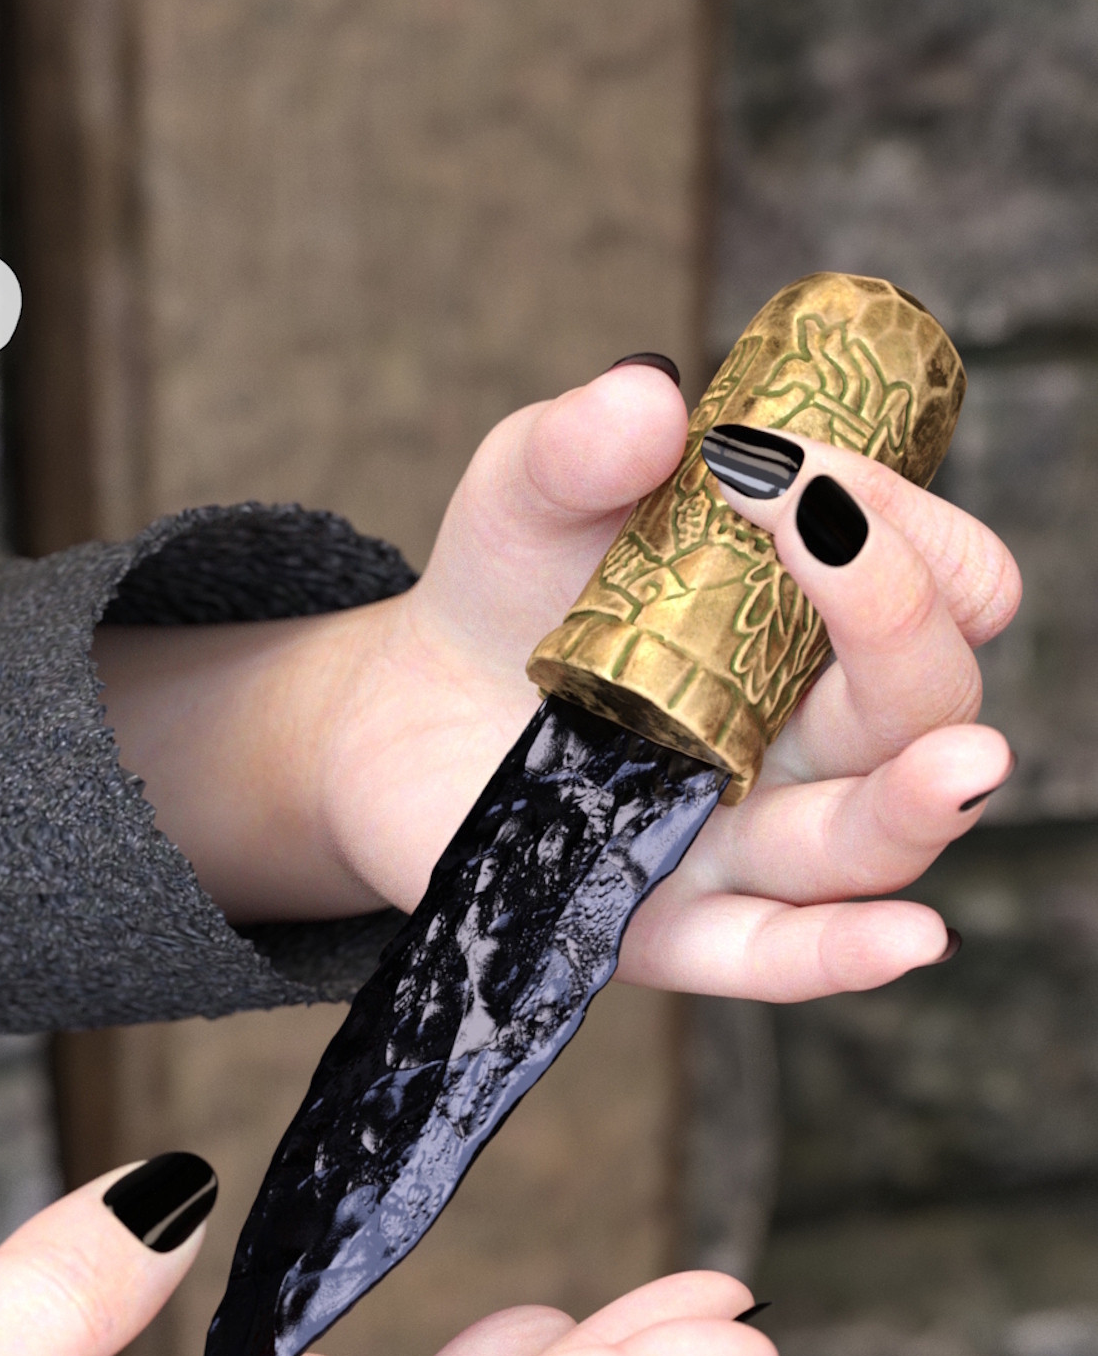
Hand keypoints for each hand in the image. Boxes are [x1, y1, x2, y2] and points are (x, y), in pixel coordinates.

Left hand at [96, 366, 1019, 999]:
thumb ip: (580, 445)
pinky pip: (770, 954)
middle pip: (919, 709)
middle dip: (906, 633)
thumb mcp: (526, 493)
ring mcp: (743, 839)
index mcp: (817, 623)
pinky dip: (841, 954)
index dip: (915, 537)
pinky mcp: (663, 926)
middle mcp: (809, 738)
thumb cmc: (505, 589)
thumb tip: (649, 401)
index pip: (939, 588)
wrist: (391, 710)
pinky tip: (912, 938)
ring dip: (918, 805)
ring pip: (867, 841)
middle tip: (843, 549)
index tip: (815, 479)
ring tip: (962, 767)